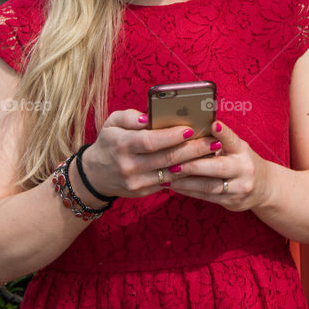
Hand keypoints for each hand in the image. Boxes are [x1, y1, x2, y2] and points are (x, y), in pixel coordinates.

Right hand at [76, 109, 219, 200]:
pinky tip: (200, 165)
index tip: (191, 129)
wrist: (95, 175)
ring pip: (171, 173)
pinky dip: (185, 174)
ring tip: (212, 153)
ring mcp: (136, 182)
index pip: (151, 141)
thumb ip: (130, 117)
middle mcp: (129, 166)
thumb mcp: (112, 123)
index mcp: (122, 145)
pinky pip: (168, 183)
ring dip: (194, 163)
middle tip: (213, 142)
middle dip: (193, 150)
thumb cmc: (109, 142)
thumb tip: (148, 117)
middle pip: (166, 158)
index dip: (172, 136)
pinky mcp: (142, 192)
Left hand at [164, 120, 270, 211]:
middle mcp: (244, 168)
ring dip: (186, 182)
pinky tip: (176, 186)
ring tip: (168, 176)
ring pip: (209, 186)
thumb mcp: (237, 148)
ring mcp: (239, 187)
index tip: (214, 124)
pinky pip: (206, 197)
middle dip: (193, 165)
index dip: (224, 133)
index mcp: (243, 150)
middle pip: (217, 167)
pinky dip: (189, 191)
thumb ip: (220, 140)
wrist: (264, 187)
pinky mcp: (231, 202)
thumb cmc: (242, 161)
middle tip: (173, 163)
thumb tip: (193, 129)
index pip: (233, 140)